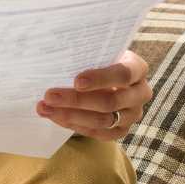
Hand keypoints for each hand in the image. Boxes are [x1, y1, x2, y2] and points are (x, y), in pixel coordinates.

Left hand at [37, 50, 152, 139]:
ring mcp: (133, 114)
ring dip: (70, 115)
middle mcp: (140, 93)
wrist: (103, 75)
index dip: (100, 79)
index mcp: (137, 68)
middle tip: (49, 96)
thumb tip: (53, 55)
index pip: (123, 74)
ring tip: (44, 108)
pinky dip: (75, 126)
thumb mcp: (94, 50)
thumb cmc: (95, 58)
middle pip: (110, 101)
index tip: (76, 81)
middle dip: (76, 100)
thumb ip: (82, 52)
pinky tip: (55, 117)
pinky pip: (99, 133)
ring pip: (103, 120)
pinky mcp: (122, 129)